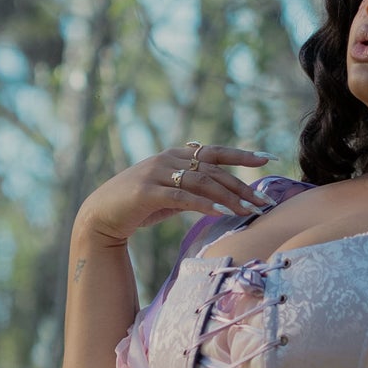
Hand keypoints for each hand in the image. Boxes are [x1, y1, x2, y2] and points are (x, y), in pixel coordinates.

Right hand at [75, 141, 271, 245]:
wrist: (100, 216)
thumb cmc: (138, 207)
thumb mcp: (170, 194)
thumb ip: (192, 190)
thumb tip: (220, 196)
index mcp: (175, 156)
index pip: (214, 152)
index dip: (241, 155)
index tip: (267, 159)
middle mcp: (168, 159)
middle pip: (213, 169)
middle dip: (242, 186)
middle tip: (264, 201)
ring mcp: (156, 173)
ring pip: (201, 182)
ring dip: (229, 197)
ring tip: (249, 211)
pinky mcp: (148, 192)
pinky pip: (183, 197)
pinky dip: (205, 205)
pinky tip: (223, 212)